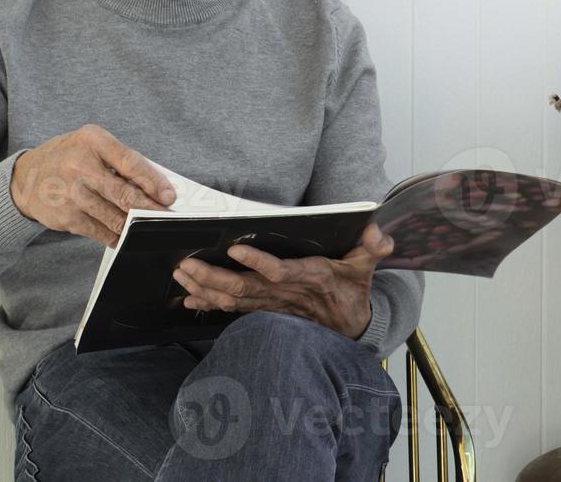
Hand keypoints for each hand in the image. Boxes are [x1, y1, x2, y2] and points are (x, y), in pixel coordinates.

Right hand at [10, 124, 175, 247]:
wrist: (25, 178)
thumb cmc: (69, 157)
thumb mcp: (92, 144)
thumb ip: (120, 160)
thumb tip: (155, 185)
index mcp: (92, 141)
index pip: (130, 162)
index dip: (153, 181)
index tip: (169, 196)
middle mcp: (80, 167)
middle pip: (124, 193)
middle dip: (150, 208)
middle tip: (167, 215)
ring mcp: (72, 195)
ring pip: (115, 217)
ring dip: (137, 224)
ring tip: (152, 226)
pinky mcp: (67, 218)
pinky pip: (100, 231)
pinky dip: (118, 235)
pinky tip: (128, 236)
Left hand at [171, 223, 393, 339]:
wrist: (350, 327)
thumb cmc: (353, 289)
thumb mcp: (367, 265)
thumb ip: (374, 247)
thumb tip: (380, 233)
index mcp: (309, 277)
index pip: (280, 271)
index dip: (258, 263)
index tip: (235, 249)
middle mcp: (285, 294)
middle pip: (245, 288)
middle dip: (213, 277)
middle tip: (186, 264)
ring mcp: (272, 305)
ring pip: (234, 299)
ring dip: (205, 288)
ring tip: (181, 275)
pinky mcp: (264, 310)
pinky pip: (232, 309)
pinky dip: (210, 303)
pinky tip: (188, 298)